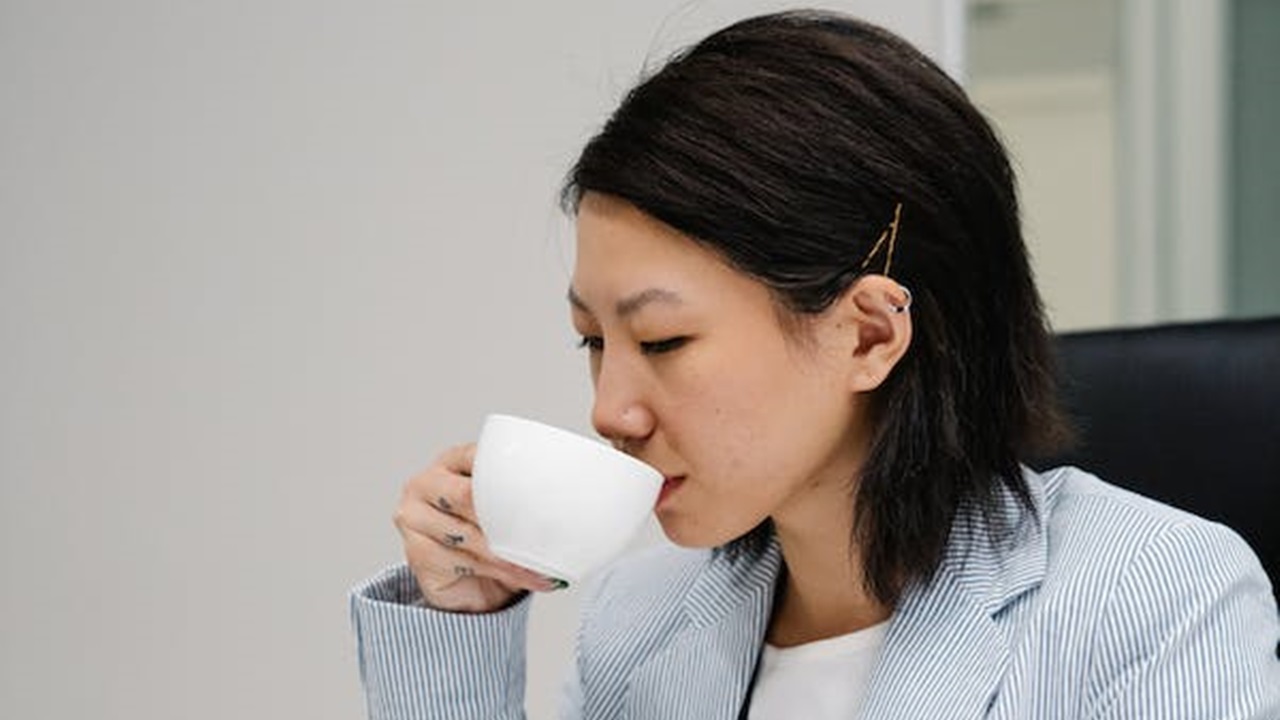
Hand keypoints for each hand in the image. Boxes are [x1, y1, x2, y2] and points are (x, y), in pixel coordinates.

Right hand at [394, 444, 558, 612]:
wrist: (463, 583)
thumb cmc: (484, 535)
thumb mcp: (500, 506)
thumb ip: (518, 493)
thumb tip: (570, 496)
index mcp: (449, 461)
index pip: (477, 456)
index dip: (507, 472)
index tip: (539, 488)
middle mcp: (425, 485)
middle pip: (466, 496)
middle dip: (505, 516)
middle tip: (541, 530)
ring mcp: (415, 520)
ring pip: (470, 535)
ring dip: (511, 554)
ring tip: (542, 564)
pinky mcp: (417, 554)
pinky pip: (467, 562)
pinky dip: (504, 572)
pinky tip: (526, 577)